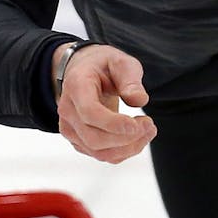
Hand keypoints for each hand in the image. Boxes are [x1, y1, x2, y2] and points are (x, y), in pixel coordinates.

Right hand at [52, 44, 154, 163]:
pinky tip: (139, 136)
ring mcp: (70, 128)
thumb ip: (130, 79)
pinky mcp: (79, 140)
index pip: (90, 113)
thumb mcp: (121, 62)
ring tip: (148, 130)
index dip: (114, 123)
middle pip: (94, 138)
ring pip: (99, 152)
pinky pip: (102, 155)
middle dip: (126, 138)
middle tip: (149, 124)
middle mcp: (68, 110)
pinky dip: (124, 151)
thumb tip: (139, 100)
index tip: (138, 124)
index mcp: (77, 86)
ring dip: (129, 147)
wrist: (86, 72)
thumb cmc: (105, 66)